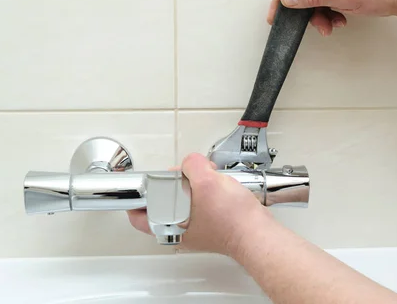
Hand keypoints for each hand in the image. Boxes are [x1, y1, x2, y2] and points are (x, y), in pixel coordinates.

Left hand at [127, 153, 271, 255]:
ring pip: (184, 202)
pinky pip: (202, 205)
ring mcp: (198, 230)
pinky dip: (207, 193)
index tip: (140, 186)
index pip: (139, 216)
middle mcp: (182, 232)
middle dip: (173, 184)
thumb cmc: (233, 220)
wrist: (258, 233)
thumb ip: (192, 165)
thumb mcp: (206, 181)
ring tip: (205, 178)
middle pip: (164, 202)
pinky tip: (218, 186)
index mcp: (171, 227)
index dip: (138, 197)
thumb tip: (192, 162)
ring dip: (193, 187)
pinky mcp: (214, 226)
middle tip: (182, 175)